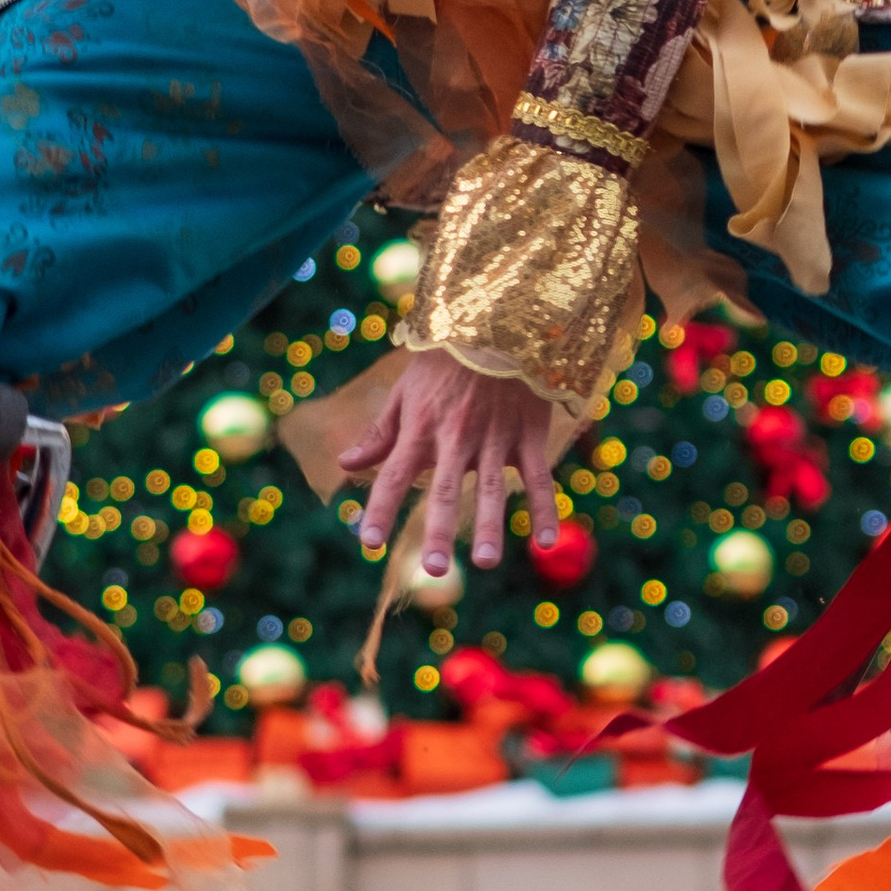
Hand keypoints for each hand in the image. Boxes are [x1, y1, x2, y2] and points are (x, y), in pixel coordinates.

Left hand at [343, 346, 558, 574]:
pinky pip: (538, 477)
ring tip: (484, 561)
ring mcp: (494, 438)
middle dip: (436, 530)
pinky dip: (545, 508)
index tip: (369, 544)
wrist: (499, 321)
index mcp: (420, 429)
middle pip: (442, 491)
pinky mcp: (528, 434)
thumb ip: (380, 433)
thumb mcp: (405, 392)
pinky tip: (545, 541)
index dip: (381, 510)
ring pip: (491, 489)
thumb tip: (345, 464)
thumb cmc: (445, 360)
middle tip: (431, 569)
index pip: (393, 477)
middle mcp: (455, 438)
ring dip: (488, 526)